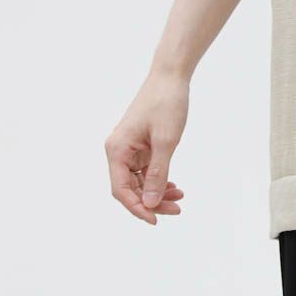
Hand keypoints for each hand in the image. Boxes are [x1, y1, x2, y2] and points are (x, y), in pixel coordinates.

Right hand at [105, 70, 188, 224]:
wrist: (171, 75)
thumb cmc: (166, 102)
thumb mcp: (166, 140)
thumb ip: (158, 173)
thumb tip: (150, 204)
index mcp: (117, 149)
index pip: (120, 190)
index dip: (136, 208)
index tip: (155, 220)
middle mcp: (119, 150)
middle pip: (130, 188)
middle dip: (151, 201)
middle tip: (176, 209)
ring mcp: (130, 148)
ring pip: (140, 180)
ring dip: (157, 191)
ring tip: (178, 197)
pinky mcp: (140, 144)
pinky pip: (146, 169)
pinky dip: (159, 178)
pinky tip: (173, 185)